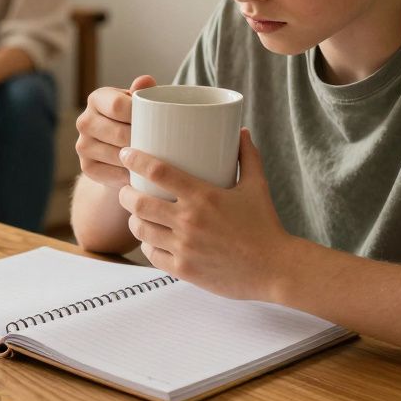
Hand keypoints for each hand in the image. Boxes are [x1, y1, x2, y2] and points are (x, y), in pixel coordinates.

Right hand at [75, 75, 155, 189]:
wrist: (121, 151)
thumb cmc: (135, 121)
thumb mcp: (139, 105)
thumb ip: (144, 92)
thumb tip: (146, 81)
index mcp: (96, 99)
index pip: (117, 106)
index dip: (139, 115)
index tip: (159, 123)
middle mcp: (84, 121)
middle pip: (118, 133)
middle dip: (142, 141)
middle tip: (164, 147)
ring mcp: (82, 145)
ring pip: (116, 156)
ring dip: (137, 161)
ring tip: (157, 161)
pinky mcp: (86, 167)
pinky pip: (112, 174)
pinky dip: (129, 176)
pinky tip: (142, 173)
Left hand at [116, 129, 294, 300]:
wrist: (276, 269)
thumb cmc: (266, 225)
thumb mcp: (258, 186)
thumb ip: (247, 156)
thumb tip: (241, 131)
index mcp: (203, 196)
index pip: (158, 171)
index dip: (136, 159)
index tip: (126, 153)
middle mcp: (189, 222)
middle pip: (137, 202)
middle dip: (125, 194)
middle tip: (126, 189)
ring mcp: (184, 247)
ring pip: (140, 230)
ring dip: (133, 219)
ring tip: (135, 214)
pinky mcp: (184, 270)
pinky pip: (151, 255)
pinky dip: (146, 246)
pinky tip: (149, 240)